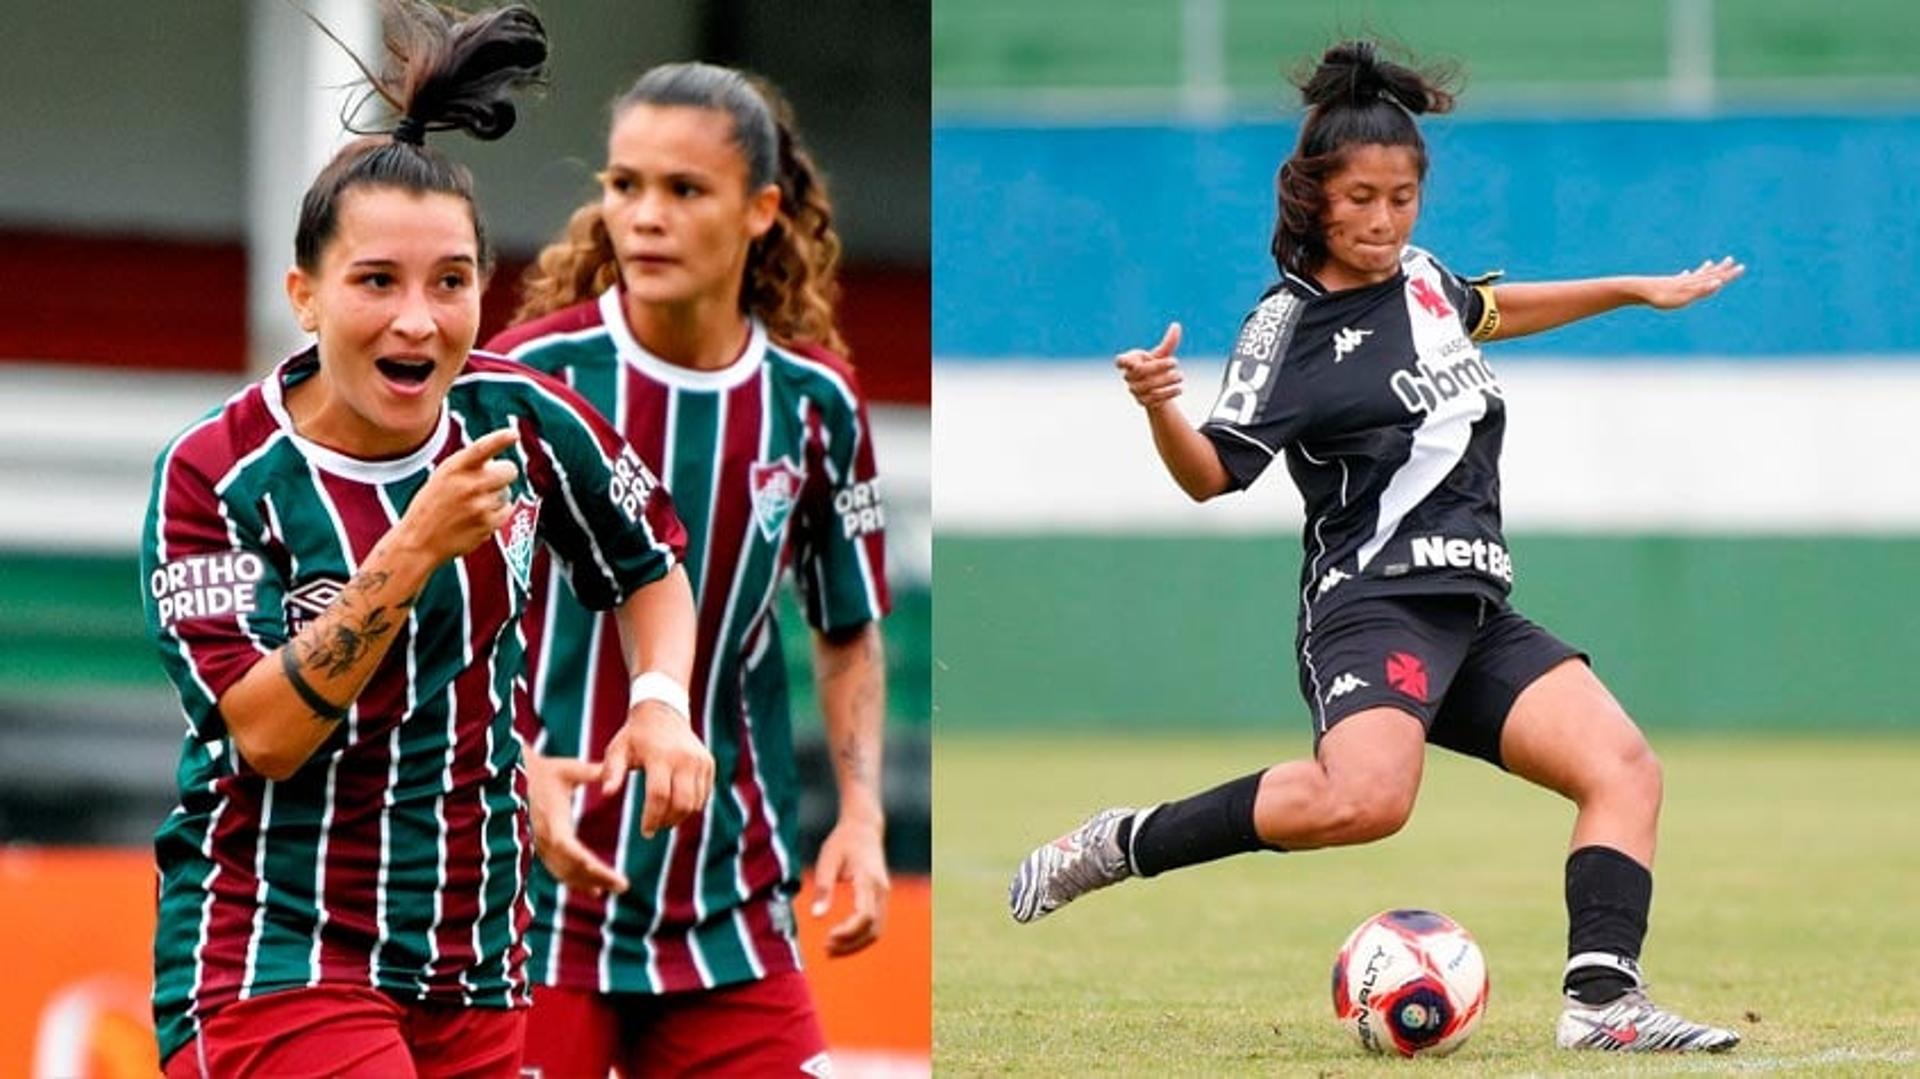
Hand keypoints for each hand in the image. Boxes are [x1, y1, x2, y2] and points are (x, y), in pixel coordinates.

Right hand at [393, 428, 520, 563]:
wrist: (419, 540)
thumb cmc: (430, 506)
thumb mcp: (442, 477)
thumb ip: (467, 466)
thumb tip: (496, 461)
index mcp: (454, 468)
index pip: (481, 448)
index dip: (499, 439)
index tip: (513, 434)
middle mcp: (469, 485)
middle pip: (509, 470)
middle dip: (504, 473)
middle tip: (491, 481)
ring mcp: (480, 505)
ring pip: (507, 492)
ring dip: (496, 496)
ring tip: (473, 505)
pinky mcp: (488, 524)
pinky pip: (507, 511)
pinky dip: (498, 513)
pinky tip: (478, 516)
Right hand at [525, 749, 628, 896]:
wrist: (508, 780)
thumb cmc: (541, 772)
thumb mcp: (568, 769)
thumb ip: (593, 772)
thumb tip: (615, 770)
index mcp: (552, 822)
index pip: (570, 849)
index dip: (587, 864)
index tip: (609, 875)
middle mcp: (545, 840)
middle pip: (571, 868)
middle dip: (597, 879)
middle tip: (624, 887)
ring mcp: (541, 847)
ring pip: (565, 874)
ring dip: (589, 883)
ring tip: (616, 888)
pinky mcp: (541, 849)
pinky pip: (559, 871)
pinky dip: (577, 881)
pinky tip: (595, 889)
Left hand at [601, 699, 713, 836]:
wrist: (663, 713)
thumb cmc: (634, 736)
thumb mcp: (617, 750)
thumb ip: (611, 772)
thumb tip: (606, 793)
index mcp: (660, 756)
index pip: (660, 796)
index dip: (652, 818)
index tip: (645, 832)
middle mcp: (685, 758)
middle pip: (682, 804)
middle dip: (667, 821)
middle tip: (654, 827)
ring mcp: (700, 761)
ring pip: (695, 803)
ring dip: (679, 817)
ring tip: (663, 818)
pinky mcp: (708, 764)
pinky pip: (704, 796)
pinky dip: (691, 806)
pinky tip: (675, 805)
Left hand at [809, 815, 888, 956]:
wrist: (864, 828)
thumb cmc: (843, 842)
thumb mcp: (827, 860)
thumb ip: (823, 887)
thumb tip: (817, 916)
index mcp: (868, 879)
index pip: (865, 916)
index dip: (848, 932)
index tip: (828, 938)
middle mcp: (881, 890)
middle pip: (873, 929)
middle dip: (850, 944)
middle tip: (826, 949)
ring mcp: (884, 895)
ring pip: (876, 931)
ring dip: (856, 944)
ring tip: (831, 950)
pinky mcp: (881, 898)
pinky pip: (876, 925)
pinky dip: (860, 937)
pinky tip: (841, 940)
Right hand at [1114, 322, 1184, 408]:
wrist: (1155, 389)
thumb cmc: (1154, 366)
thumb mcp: (1161, 354)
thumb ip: (1168, 342)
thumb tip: (1177, 325)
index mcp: (1130, 361)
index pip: (1121, 361)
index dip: (1123, 361)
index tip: (1130, 361)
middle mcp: (1129, 377)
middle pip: (1141, 372)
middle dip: (1159, 366)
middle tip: (1175, 362)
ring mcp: (1134, 390)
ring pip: (1149, 386)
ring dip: (1166, 380)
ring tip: (1180, 376)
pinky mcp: (1142, 402)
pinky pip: (1154, 398)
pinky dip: (1168, 393)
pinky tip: (1179, 389)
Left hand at [1639, 256, 1744, 309]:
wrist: (1640, 291)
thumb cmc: (1662, 296)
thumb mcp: (1684, 297)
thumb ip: (1701, 291)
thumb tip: (1718, 282)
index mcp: (1694, 284)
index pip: (1715, 278)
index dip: (1728, 274)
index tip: (1740, 266)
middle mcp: (1688, 281)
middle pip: (1707, 274)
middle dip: (1720, 269)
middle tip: (1731, 259)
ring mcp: (1678, 282)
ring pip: (1695, 275)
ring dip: (1706, 270)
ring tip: (1711, 262)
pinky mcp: (1668, 284)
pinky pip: (1681, 278)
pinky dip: (1687, 275)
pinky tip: (1685, 272)